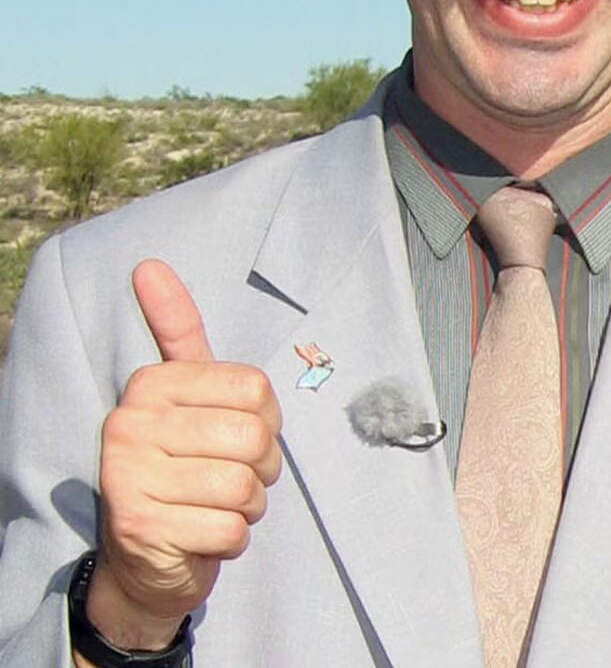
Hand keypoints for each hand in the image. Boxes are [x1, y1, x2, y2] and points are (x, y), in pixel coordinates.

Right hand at [88, 259, 281, 648]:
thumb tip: (150, 264)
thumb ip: (177, 330)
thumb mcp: (187, 393)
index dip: (265, 419)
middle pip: (254, 437)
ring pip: (244, 485)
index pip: (255, 388)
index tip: (236, 433)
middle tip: (233, 479)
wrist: (145, 560)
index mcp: (150, 384)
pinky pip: (231, 528)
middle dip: (260, 468)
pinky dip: (233, 539)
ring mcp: (130, 477)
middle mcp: (130, 424)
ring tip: (217, 506)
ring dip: (247, 506)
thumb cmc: (183, 463)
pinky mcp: (142, 528)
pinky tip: (204, 536)